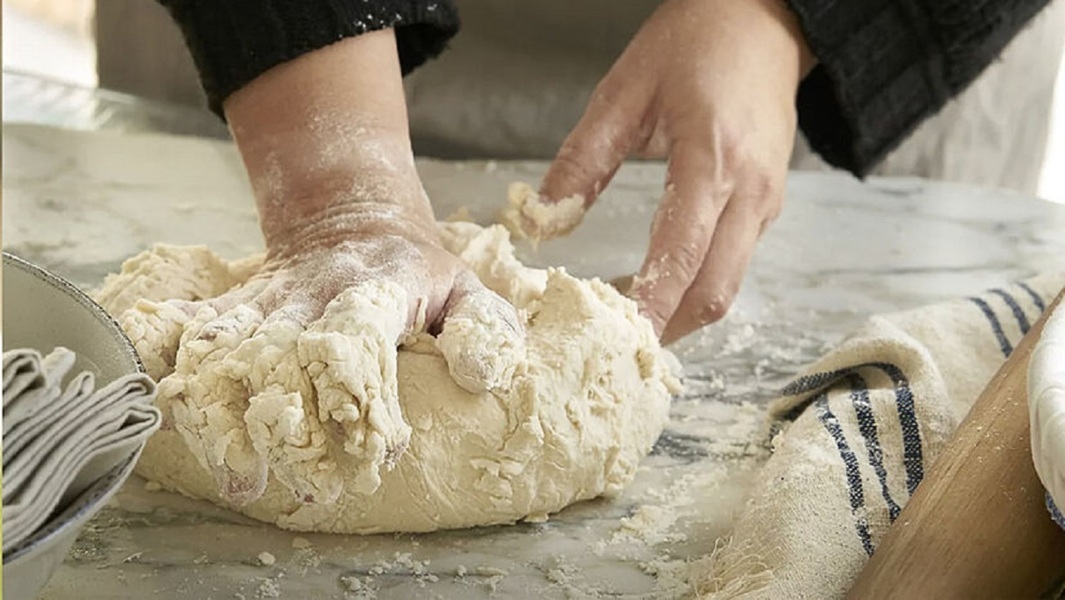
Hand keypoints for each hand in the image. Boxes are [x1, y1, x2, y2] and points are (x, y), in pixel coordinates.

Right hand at [155, 31, 522, 504]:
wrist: (350, 215)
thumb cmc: (419, 271)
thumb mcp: (466, 289)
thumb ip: (484, 329)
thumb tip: (479, 379)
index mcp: (375, 287)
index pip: (358, 338)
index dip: (360, 394)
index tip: (374, 454)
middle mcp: (313, 291)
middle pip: (280, 353)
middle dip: (276, 422)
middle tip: (282, 488)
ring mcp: (268, 297)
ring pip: (226, 347)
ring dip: (219, 412)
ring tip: (230, 474)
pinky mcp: (235, 304)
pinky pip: (192, 332)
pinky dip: (172, 369)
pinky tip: (169, 417)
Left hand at [538, 0, 814, 343]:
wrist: (765, 18)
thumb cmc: (696, 43)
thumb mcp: (625, 90)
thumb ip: (583, 159)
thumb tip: (547, 220)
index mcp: (713, 160)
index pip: (682, 253)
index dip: (651, 304)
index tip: (616, 337)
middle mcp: (751, 192)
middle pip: (716, 290)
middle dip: (669, 328)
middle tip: (617, 347)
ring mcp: (768, 202)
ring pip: (730, 284)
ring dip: (684, 313)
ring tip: (632, 323)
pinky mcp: (769, 204)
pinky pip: (736, 264)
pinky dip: (699, 288)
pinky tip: (661, 287)